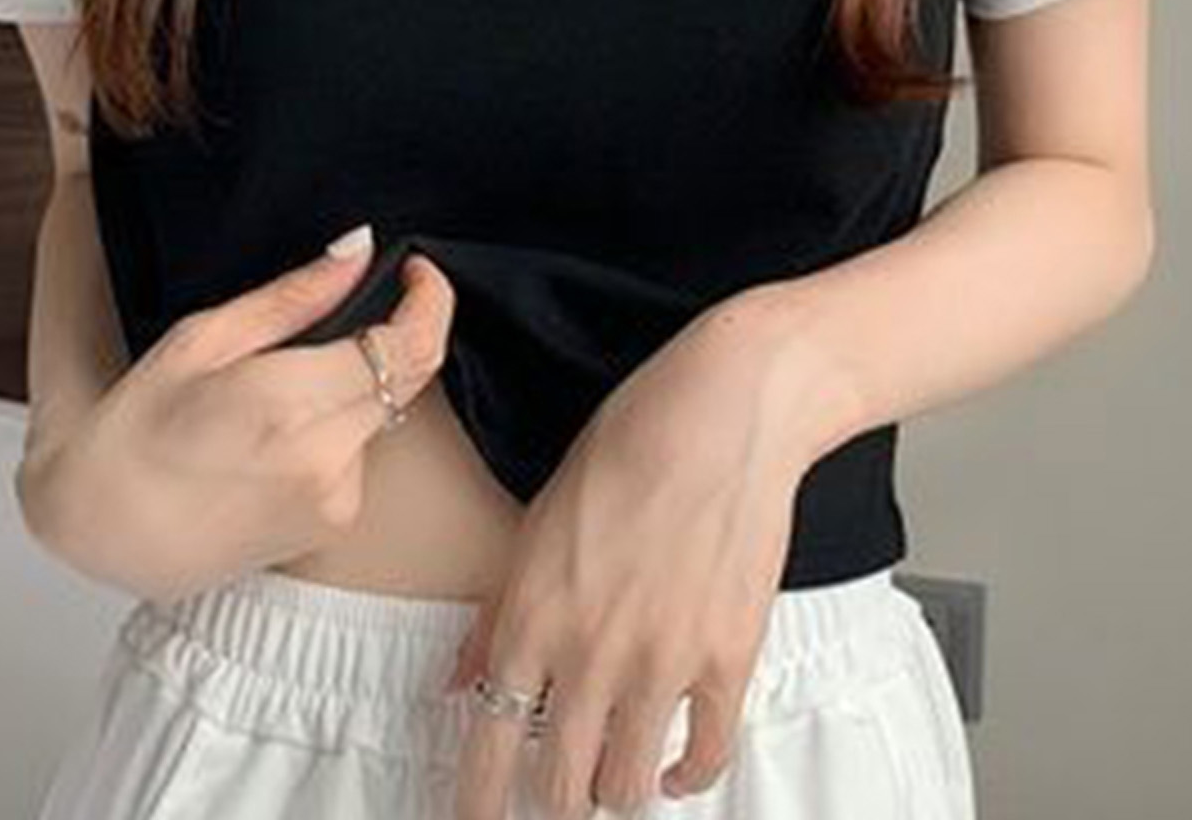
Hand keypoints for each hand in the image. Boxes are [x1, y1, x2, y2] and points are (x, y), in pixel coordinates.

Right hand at [15, 233, 454, 602]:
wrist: (104, 533)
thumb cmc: (135, 432)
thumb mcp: (201, 340)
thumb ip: (292, 297)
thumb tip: (358, 250)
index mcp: (288, 402)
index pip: (407, 345)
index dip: (430, 300)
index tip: (417, 271)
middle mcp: (324, 458)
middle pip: (411, 378)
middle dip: (400, 333)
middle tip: (356, 308)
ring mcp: (334, 499)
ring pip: (384, 413)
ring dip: (355, 387)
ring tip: (278, 392)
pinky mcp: (333, 524)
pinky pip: (362, 454)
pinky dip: (336, 431)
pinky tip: (276, 439)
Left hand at [444, 296, 814, 819]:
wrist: (722, 411)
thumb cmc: (629, 444)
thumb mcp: (538, 520)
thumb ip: (498, 613)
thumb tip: (464, 680)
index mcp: (531, 614)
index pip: (489, 743)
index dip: (476, 802)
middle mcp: (589, 651)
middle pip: (558, 787)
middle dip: (551, 806)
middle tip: (553, 801)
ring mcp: (662, 662)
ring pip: (626, 787)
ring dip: (616, 791)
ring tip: (611, 777)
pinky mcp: (728, 659)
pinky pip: (706, 756)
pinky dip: (688, 775)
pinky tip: (674, 766)